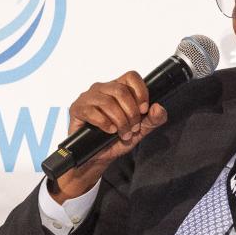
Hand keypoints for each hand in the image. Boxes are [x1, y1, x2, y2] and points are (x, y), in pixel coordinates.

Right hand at [50, 71, 169, 200]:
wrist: (98, 157)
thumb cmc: (116, 140)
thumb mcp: (140, 131)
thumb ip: (153, 119)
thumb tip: (158, 108)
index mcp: (118, 88)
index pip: (131, 77)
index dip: (140, 92)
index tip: (143, 110)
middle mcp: (103, 88)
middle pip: (121, 90)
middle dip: (131, 113)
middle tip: (132, 128)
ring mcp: (88, 97)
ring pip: (107, 102)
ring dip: (119, 121)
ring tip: (122, 133)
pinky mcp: (77, 108)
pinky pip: (92, 111)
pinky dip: (104, 123)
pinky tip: (109, 131)